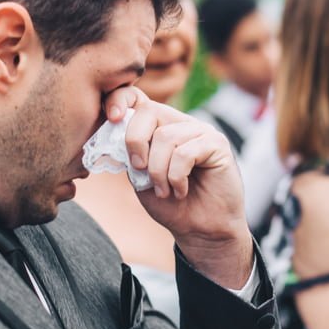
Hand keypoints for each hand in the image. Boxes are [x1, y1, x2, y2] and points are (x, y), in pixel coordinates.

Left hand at [104, 87, 251, 288]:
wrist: (200, 230)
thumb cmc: (170, 204)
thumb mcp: (140, 177)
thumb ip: (130, 154)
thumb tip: (114, 135)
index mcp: (158, 127)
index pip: (137, 98)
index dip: (120, 99)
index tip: (112, 117)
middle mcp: (180, 123)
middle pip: (149, 111)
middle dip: (135, 142)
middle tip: (139, 169)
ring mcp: (200, 130)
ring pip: (166, 137)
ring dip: (158, 171)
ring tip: (164, 190)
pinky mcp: (217, 143)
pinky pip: (186, 152)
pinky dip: (176, 176)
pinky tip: (180, 191)